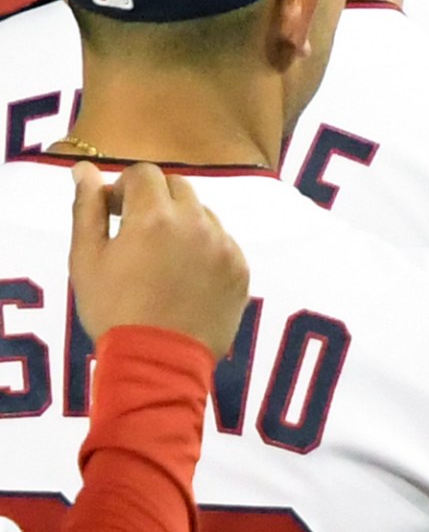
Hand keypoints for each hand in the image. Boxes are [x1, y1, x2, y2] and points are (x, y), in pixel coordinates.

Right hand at [67, 161, 248, 354]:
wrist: (159, 361)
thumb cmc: (113, 309)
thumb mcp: (86, 257)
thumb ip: (87, 207)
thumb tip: (84, 170)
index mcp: (154, 216)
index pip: (144, 174)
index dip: (124, 188)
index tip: (113, 212)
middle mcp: (196, 224)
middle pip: (178, 187)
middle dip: (154, 199)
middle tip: (136, 232)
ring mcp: (224, 247)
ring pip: (203, 214)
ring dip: (182, 222)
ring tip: (161, 258)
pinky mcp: (241, 269)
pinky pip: (224, 242)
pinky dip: (205, 247)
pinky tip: (185, 276)